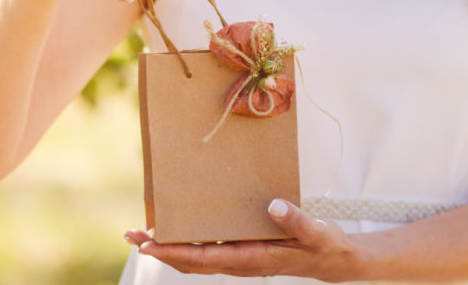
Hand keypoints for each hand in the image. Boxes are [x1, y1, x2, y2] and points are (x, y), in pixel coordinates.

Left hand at [124, 199, 369, 281]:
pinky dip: (185, 244)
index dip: (174, 251)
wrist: (337, 260)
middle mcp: (241, 262)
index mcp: (253, 259)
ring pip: (195, 258)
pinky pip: (206, 251)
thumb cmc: (326, 245)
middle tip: (130, 235)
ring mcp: (240, 259)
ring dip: (167, 247)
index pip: (204, 257)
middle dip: (159, 249)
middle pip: (190, 260)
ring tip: (141, 233)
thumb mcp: (318, 232)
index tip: (149, 244)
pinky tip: (176, 232)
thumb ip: (297, 221)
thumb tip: (275, 206)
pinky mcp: (242, 252)